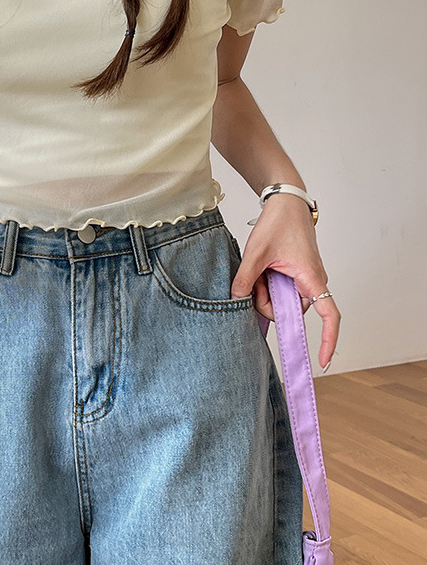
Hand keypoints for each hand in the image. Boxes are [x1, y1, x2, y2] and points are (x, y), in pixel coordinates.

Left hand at [229, 194, 340, 369]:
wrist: (286, 203)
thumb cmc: (278, 223)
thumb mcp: (255, 253)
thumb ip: (245, 280)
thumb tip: (235, 301)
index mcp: (311, 278)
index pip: (329, 316)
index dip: (327, 340)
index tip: (322, 362)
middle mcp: (313, 282)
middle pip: (288, 311)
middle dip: (266, 301)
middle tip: (256, 277)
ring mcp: (305, 279)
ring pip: (281, 302)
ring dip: (265, 291)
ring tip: (259, 268)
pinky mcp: (297, 276)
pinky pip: (280, 292)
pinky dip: (267, 286)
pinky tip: (261, 271)